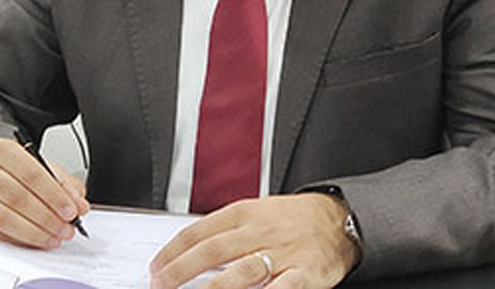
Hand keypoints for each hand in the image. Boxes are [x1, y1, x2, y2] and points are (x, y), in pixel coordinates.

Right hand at [0, 137, 90, 248]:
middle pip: (18, 197)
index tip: (71, 210)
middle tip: (66, 227)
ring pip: (6, 218)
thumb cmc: (15, 171)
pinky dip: (22, 239)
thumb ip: (64, 184)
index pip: (32, 173)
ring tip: (55, 236)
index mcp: (3, 150)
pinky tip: (38, 240)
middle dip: (48, 217)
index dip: (54, 195)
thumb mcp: (41, 168)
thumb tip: (79, 205)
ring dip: (36, 232)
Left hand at [150, 194, 357, 288]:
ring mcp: (282, 253)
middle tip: (161, 284)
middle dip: (181, 270)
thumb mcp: (256, 213)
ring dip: (213, 288)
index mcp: (244, 213)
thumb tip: (188, 252)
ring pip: (241, 271)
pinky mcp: (305, 274)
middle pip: (212, 251)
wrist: (339, 220)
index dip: (173, 251)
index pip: (199, 231)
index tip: (156, 267)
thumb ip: (226, 232)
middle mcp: (260, 231)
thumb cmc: (292, 220)